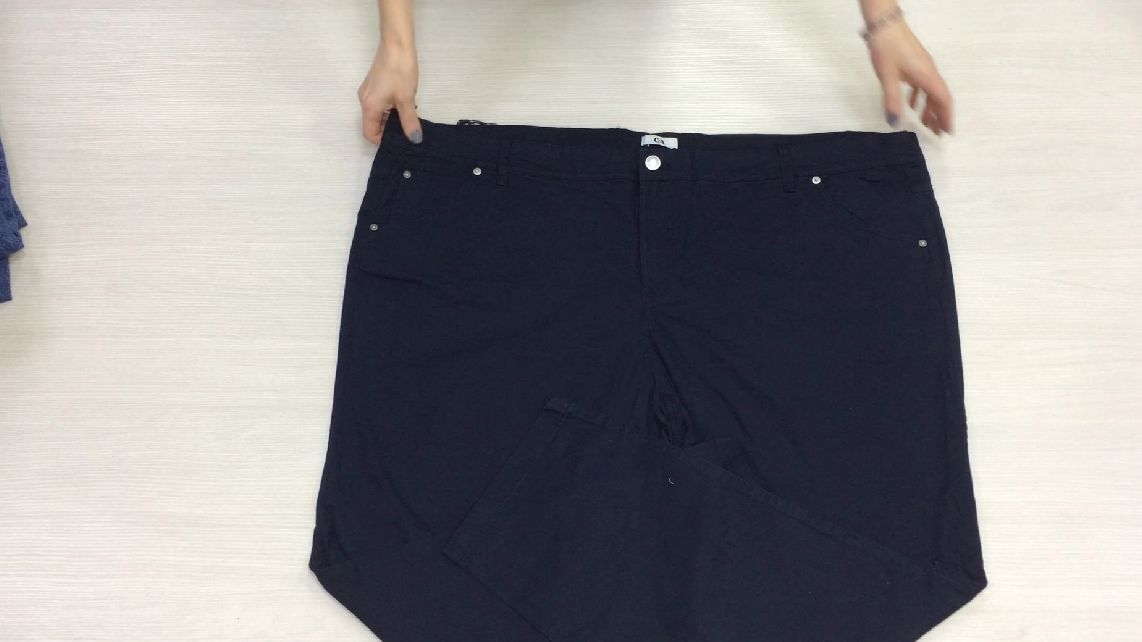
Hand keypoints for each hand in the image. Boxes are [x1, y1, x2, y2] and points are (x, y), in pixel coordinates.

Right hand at [358, 42, 421, 144]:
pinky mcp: (374, 84)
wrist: (396, 44)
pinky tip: (405, 105)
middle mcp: (365, 100)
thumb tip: (414, 139)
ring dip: (392, 118)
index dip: (382, 141)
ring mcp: (369, 91)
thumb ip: (409, 121)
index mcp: (369, 106)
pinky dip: (391, 108)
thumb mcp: (406, 99)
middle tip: (407, 131)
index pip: (369, 133)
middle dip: (389, 130)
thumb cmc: (400, 71)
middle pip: (373, 124)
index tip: (399, 141)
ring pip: (378, 113)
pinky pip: (380, 103)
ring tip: (409, 118)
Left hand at [866, 19, 953, 134]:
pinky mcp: (914, 64)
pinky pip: (922, 85)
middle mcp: (929, 72)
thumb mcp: (888, 77)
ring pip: (930, 91)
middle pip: (939, 97)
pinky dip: (919, 97)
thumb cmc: (887, 49)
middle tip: (936, 134)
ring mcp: (922, 67)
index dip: (947, 117)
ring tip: (925, 124)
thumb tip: (895, 123)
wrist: (884, 23)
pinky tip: (912, 106)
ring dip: (929, 108)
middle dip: (939, 116)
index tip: (948, 132)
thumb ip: (892, 101)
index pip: (943, 100)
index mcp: (927, 76)